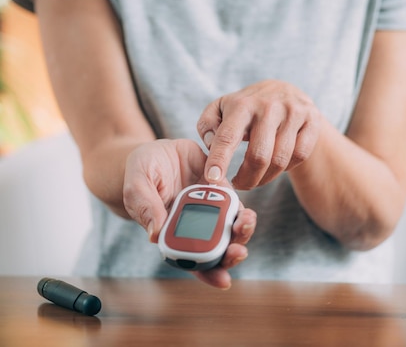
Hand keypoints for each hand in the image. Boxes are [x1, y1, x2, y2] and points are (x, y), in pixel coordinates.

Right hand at [123, 138, 256, 288]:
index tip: (224, 280)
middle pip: (218, 247)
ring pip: (230, 226)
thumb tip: (155, 234)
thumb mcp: (136, 186)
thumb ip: (145, 207)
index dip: (209, 273)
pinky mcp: (217, 186)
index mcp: (172, 232)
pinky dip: (240, 208)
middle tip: (239, 251)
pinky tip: (244, 209)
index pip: (193, 261)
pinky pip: (232, 201)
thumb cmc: (141, 172)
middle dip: (232, 253)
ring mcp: (207, 205)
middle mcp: (193, 224)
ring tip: (247, 223)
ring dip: (242, 230)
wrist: (154, 149)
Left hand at [197, 80, 320, 189]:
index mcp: (242, 104)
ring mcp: (293, 112)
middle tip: (239, 186)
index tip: (212, 179)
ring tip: (255, 178)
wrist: (285, 90)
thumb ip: (207, 125)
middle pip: (258, 156)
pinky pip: (300, 156)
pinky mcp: (312, 120)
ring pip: (280, 160)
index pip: (228, 136)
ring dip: (265, 178)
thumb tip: (210, 144)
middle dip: (247, 179)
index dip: (219, 159)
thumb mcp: (221, 107)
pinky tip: (277, 165)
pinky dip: (287, 167)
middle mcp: (269, 106)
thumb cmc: (246, 107)